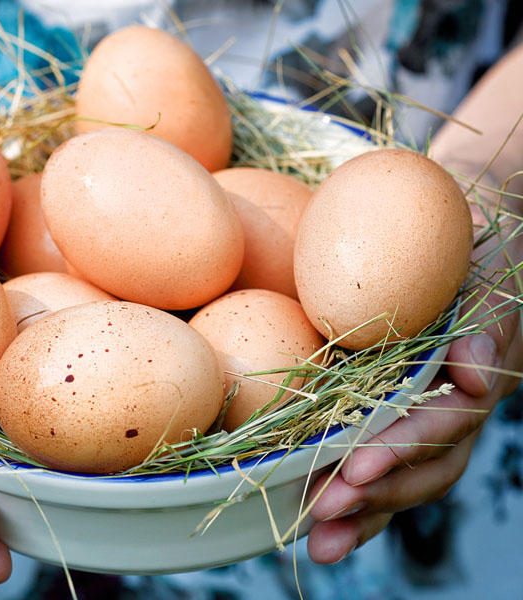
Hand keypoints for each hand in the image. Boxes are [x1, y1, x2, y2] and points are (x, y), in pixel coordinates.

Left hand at [304, 202, 522, 563]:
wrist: (445, 249)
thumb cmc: (461, 254)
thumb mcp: (484, 272)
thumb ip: (488, 319)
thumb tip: (474, 374)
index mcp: (476, 376)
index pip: (445, 422)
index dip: (404, 446)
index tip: (359, 465)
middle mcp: (452, 409)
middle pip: (425, 467)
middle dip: (376, 493)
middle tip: (326, 510)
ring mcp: (424, 423)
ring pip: (404, 480)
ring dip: (364, 513)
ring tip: (320, 539)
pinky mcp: (392, 426)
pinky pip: (378, 470)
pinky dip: (354, 503)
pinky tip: (316, 531)